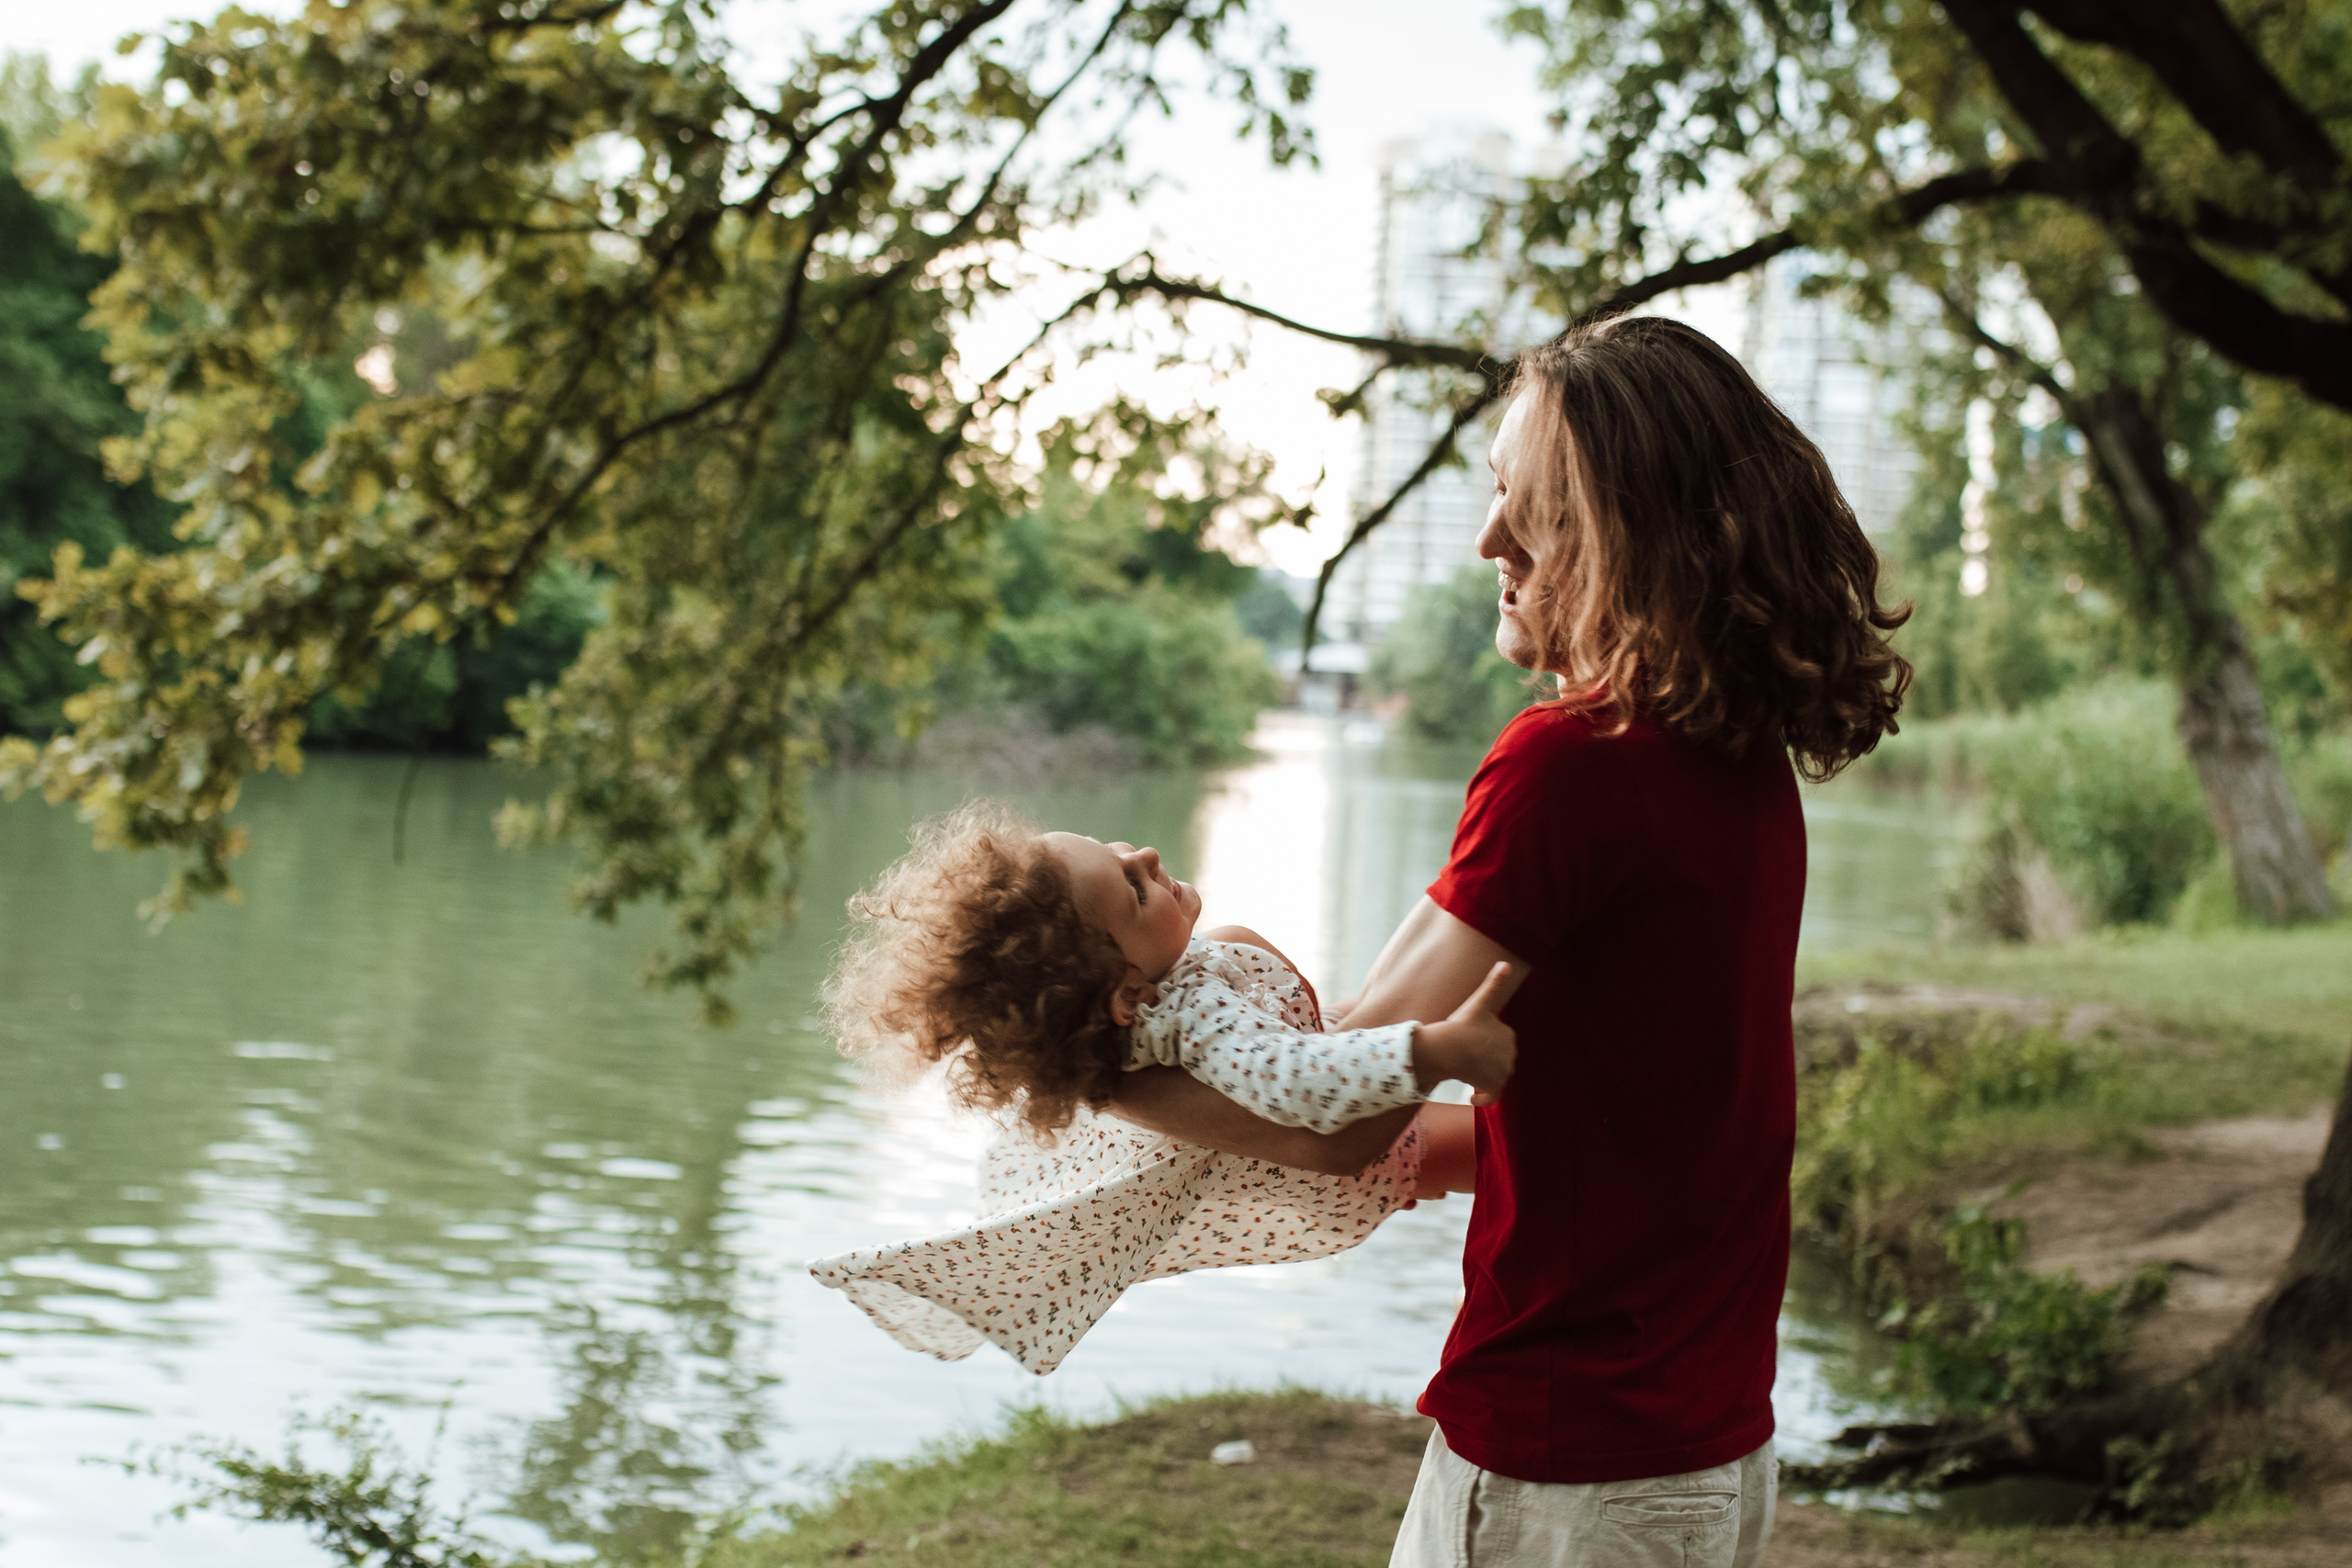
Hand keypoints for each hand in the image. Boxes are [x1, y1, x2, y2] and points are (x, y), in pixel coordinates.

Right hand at [1410, 962, 1517, 1105]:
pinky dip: (1484, 1098)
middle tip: (1466, 1058)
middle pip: (1496, 1060)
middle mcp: (1511, 1055)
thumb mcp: (1480, 1002)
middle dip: (1485, 1061)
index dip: (1484, 1042)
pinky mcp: (1492, 1087)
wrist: (1450, 1048)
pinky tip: (1472, 1097)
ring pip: (1493, 1076)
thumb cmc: (1462, 1024)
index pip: (1497, 1042)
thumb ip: (1494, 984)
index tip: (1471, 1041)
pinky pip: (1491, 1096)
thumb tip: (1506, 962)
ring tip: (1466, 1073)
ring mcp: (1502, 1073)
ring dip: (1482, 1077)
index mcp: (1509, 1036)